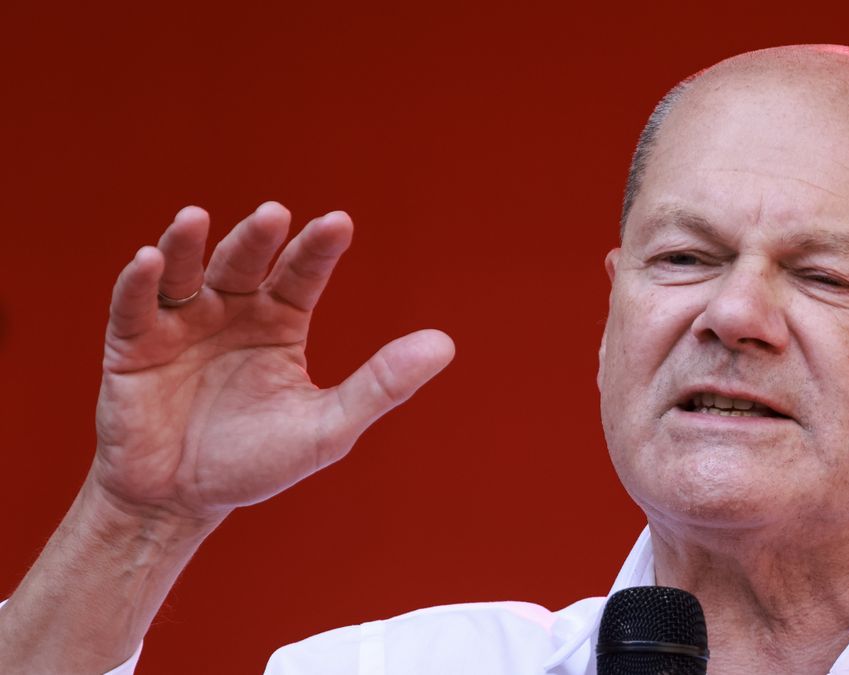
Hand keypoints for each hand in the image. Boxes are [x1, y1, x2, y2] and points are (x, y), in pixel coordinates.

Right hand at [92, 202, 453, 522]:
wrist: (180, 503)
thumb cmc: (255, 462)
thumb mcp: (326, 427)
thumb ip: (380, 385)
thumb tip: (445, 344)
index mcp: (280, 323)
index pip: (302, 275)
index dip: (318, 250)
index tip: (340, 223)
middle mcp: (232, 312)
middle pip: (245, 264)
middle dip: (257, 238)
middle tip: (274, 215)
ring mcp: (180, 324)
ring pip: (186, 272)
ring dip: (188, 244)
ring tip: (194, 217)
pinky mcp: (132, 345)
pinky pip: (134, 306)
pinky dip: (139, 282)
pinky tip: (149, 260)